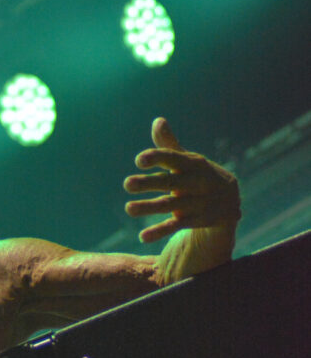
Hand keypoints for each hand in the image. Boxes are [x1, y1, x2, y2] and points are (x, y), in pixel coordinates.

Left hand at [123, 118, 239, 242]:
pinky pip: (175, 227)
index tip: (139, 160)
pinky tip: (142, 237)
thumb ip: (169, 145)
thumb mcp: (187, 160)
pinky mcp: (194, 221)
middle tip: (127, 184)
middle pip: (169, 182)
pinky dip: (159, 232)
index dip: (157, 158)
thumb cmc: (199, 175)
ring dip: (149, 207)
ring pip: (169, 205)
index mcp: (192, 164)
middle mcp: (194, 183)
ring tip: (128, 209)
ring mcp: (195, 203)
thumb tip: (157, 121)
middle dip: (149, 183)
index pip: (173, 159)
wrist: (230, 201)